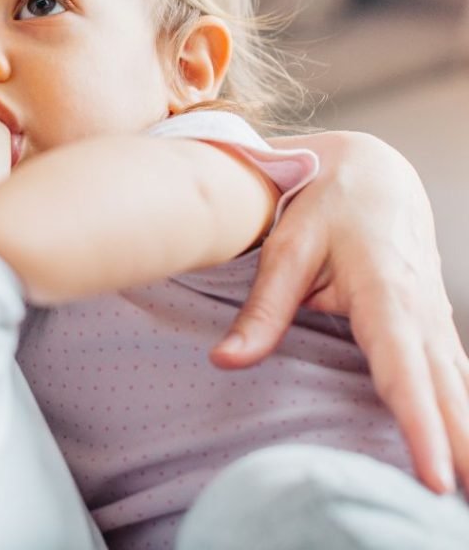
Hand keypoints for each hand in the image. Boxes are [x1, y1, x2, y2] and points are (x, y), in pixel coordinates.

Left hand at [211, 130, 468, 494]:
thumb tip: (225, 360)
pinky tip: (468, 446)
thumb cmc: (324, 200)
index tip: (435, 476)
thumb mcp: (287, 247)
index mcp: (386, 291)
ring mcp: (432, 316)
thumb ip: (263, 309)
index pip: (404, 370)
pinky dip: (464, 410)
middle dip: (461, 448)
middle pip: (446, 391)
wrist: (369, 166)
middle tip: (462, 504)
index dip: (420, 424)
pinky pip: (453, 373)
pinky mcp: (430, 321)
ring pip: (457, 385)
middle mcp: (420, 310)